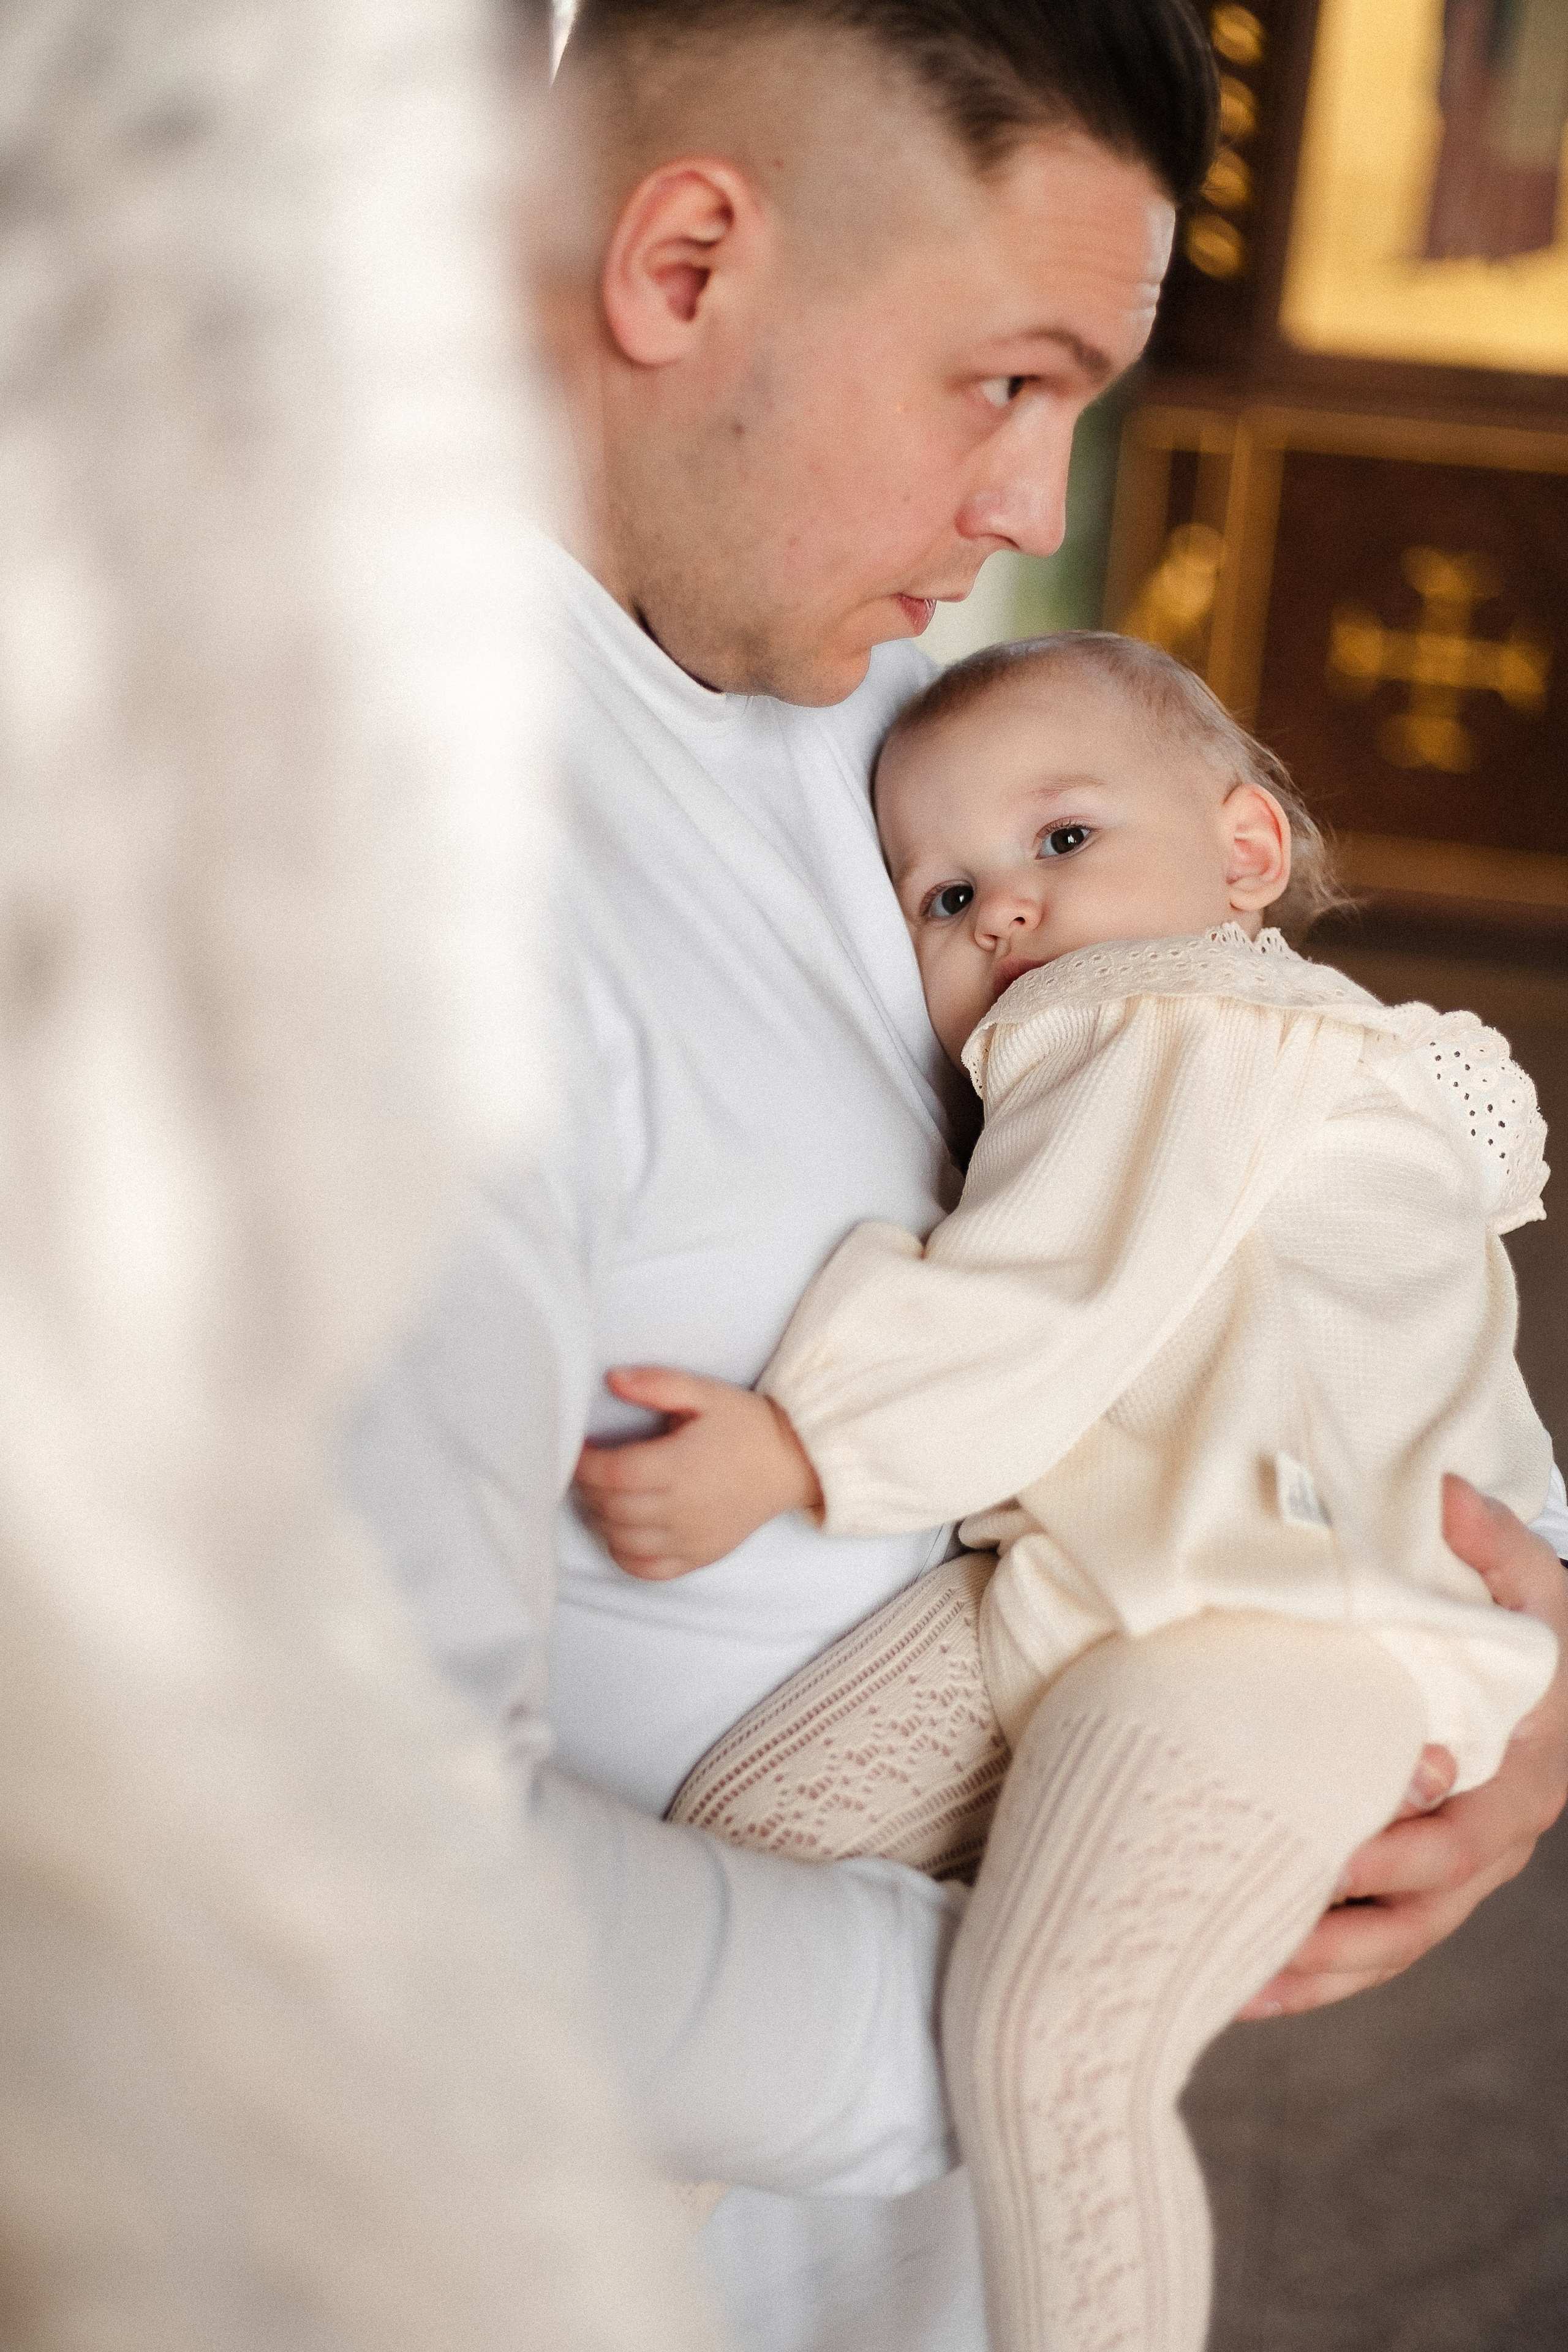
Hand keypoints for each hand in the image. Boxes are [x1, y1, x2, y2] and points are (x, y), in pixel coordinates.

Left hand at [573, 1367, 821, 1579]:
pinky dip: (624, 1553)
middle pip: (611, 1508)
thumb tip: (612, 1380)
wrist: (792, 1463)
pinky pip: (646, 1568)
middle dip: (589, 1487)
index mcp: (680, 1465)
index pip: (611, 1474)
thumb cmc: (746, 1425)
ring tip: (605, 1494)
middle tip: (591, 1467)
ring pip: (622, 1540)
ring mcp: (690, 1538)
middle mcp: (682, 1507)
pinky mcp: (699, 1556)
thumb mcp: (705, 1393)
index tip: (579, 1448)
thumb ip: (657, 1384)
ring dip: (602, 1518)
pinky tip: (623, 1529)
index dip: (584, 1463)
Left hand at [1238, 1475, 1567, 2017]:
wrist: (1550, 1666)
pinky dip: (1321, 1974)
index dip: (1402, 1849)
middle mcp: (1495, 1842)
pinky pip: (1377, 1944)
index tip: (1336, 1855)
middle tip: (1263, 1940)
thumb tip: (1448, 1494)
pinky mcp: (1426, 1883)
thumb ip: (1492, 1541)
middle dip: (1344, 1934)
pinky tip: (1250, 1989)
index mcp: (1523, 1779)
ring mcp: (1462, 1873)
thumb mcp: (1530, 1577)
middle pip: (1422, 1912)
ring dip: (1322, 1973)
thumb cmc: (1531, 1621)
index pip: (1465, 1834)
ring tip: (1239, 1990)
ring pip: (1395, 1944)